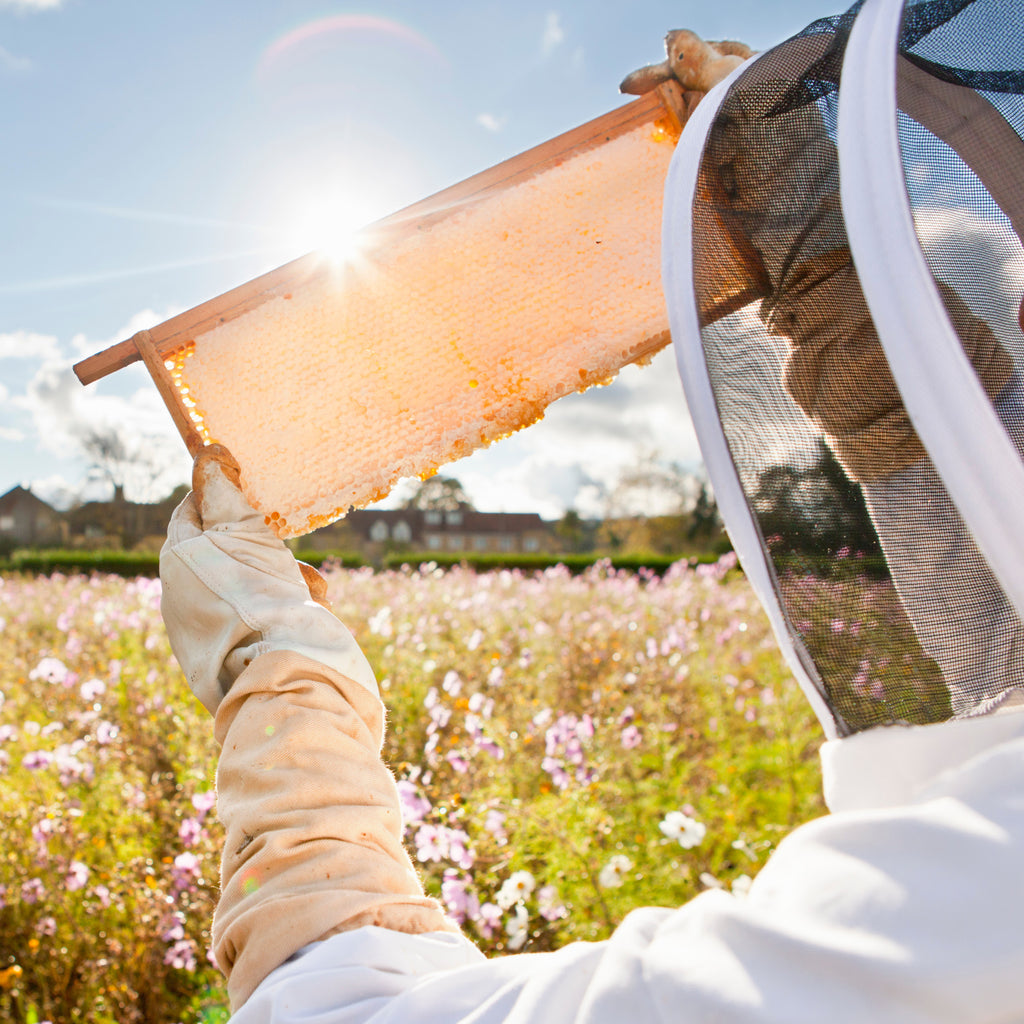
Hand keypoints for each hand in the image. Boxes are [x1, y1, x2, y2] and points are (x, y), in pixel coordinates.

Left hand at [159, 445, 376, 714]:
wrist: (277, 673)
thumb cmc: (262, 593)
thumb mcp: (247, 531)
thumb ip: (225, 492)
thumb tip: (208, 452)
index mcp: (176, 558)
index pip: (191, 509)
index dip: (220, 493)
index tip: (251, 486)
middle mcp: (177, 594)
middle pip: (222, 549)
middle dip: (263, 544)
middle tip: (290, 543)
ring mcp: (196, 630)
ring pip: (242, 585)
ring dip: (279, 577)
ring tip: (311, 585)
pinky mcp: (220, 657)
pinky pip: (249, 619)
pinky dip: (277, 609)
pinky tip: (310, 608)